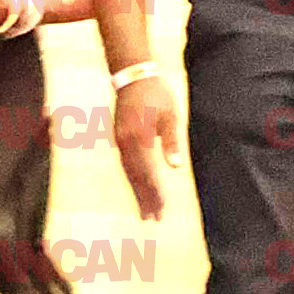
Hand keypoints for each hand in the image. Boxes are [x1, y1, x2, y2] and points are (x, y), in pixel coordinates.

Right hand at [114, 75, 181, 220]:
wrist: (132, 74)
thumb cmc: (156, 93)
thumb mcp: (170, 116)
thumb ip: (171, 142)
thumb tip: (175, 166)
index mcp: (140, 138)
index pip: (148, 174)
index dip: (154, 194)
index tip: (161, 210)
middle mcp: (126, 143)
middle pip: (135, 177)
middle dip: (145, 199)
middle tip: (153, 219)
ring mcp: (119, 140)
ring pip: (128, 172)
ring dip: (137, 192)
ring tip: (145, 210)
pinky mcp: (118, 137)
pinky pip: (125, 164)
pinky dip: (132, 179)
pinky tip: (137, 187)